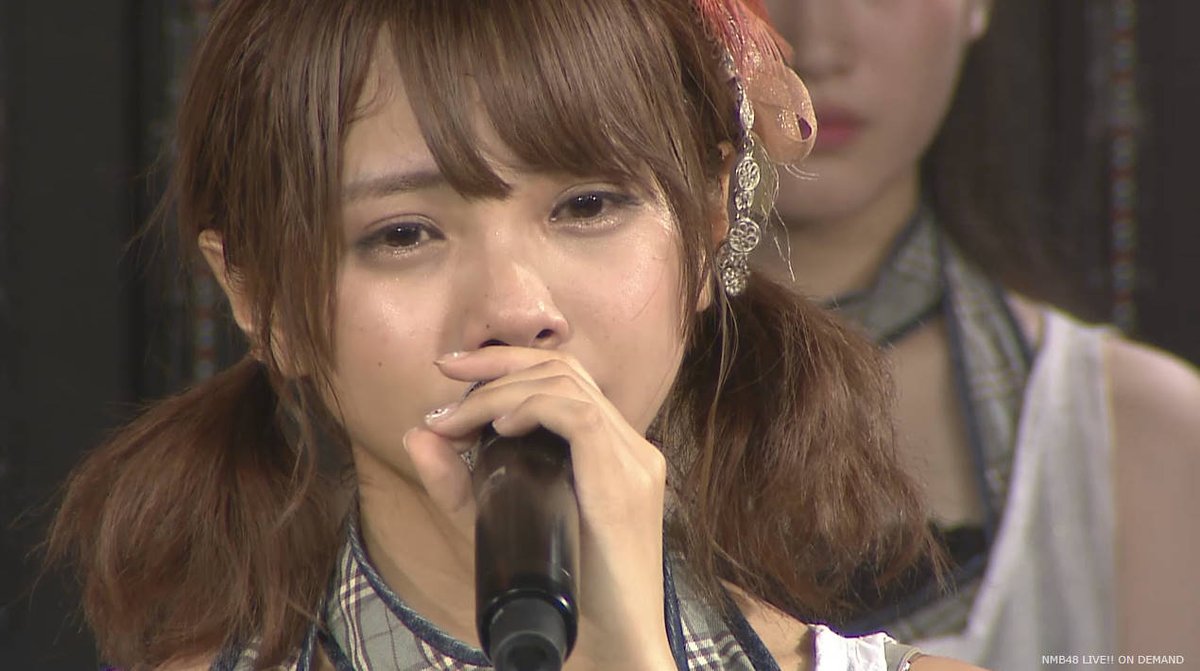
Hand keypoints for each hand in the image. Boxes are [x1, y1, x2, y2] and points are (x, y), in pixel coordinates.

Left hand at [404, 347, 674, 669]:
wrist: (615, 644)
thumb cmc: (567, 593)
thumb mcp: (497, 526)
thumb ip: (459, 485)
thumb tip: (417, 435)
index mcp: (612, 453)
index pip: (566, 378)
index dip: (510, 363)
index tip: (455, 373)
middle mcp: (630, 448)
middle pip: (566, 368)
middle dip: (498, 361)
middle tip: (446, 370)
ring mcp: (633, 462)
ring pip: (567, 386)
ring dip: (502, 390)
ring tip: (458, 414)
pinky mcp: (627, 482)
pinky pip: (578, 418)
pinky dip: (532, 410)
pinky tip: (499, 426)